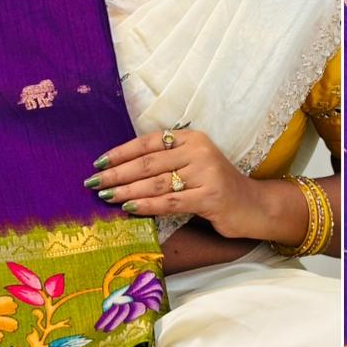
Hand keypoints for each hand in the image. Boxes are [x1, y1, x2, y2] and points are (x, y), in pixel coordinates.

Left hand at [88, 128, 264, 240]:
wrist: (254, 206)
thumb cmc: (216, 187)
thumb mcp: (194, 165)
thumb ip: (166, 162)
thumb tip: (122, 169)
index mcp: (192, 139)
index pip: (149, 142)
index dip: (122, 152)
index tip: (99, 163)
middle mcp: (199, 151)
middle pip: (148, 162)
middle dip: (117, 173)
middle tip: (93, 183)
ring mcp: (206, 173)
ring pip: (156, 182)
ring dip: (126, 190)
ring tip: (105, 196)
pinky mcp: (209, 197)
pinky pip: (169, 202)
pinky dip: (146, 205)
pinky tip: (129, 208)